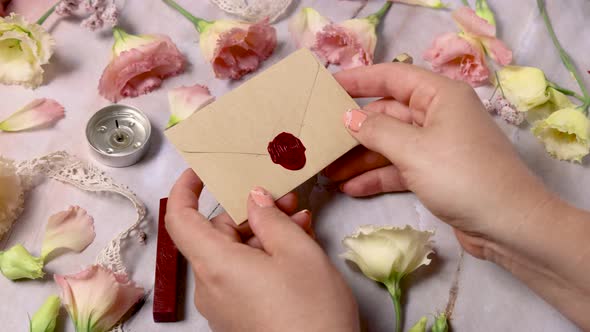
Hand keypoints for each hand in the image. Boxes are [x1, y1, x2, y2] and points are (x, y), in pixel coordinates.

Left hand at [165, 169, 358, 331]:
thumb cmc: (311, 310)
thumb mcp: (298, 252)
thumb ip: (271, 218)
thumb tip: (254, 199)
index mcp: (215, 265)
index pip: (180, 219)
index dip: (186, 189)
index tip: (202, 171)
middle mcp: (210, 286)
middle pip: (216, 235)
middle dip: (249, 212)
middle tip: (287, 200)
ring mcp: (223, 305)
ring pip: (235, 255)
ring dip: (264, 234)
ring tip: (302, 224)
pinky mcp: (238, 317)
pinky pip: (243, 276)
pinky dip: (264, 258)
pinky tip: (296, 250)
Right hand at [326, 63, 553, 258]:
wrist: (508, 225)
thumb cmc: (462, 176)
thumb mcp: (414, 149)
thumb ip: (376, 130)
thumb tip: (348, 117)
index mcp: (439, 95)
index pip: (392, 77)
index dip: (358, 79)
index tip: (327, 86)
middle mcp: (438, 115)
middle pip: (387, 114)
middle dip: (354, 129)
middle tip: (320, 138)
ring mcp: (437, 145)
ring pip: (389, 144)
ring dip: (360, 158)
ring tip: (327, 171)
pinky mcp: (435, 173)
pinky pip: (399, 167)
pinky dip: (377, 176)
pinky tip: (351, 188)